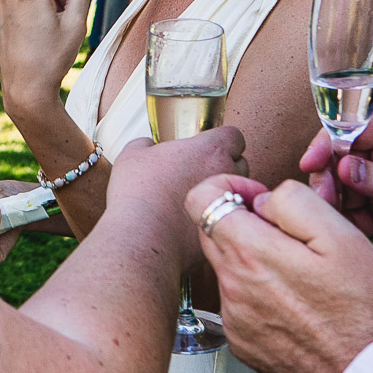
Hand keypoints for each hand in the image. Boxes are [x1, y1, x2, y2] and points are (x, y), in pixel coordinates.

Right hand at [100, 127, 249, 270]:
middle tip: (197, 172)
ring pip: (235, 193)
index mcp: (209, 149)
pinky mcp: (223, 229)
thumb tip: (147, 145)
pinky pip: (225, 220)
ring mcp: (228, 203)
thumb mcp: (132, 156)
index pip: (234, 136)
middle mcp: (226, 173)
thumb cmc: (137, 192)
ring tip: (195, 198)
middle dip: (224, 166)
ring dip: (222, 193)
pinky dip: (213, 218)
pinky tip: (189, 221)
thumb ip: (145, 144)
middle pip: (240, 163)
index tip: (206, 147)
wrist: (142, 236)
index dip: (221, 140)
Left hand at [188, 174, 372, 372]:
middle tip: (291, 236)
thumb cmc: (366, 308)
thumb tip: (262, 199)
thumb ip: (292, 202)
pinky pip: (239, 304)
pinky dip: (261, 296)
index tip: (258, 198)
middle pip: (212, 233)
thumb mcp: (342, 235)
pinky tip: (298, 305)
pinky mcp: (241, 342)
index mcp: (251, 254)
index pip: (199, 199)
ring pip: (228, 270)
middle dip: (245, 223)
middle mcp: (232, 287)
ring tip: (304, 277)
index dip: (228, 188)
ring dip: (256, 262)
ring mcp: (234, 318)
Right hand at [297, 112, 372, 254]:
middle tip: (323, 197)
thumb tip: (345, 168)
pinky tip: (340, 230)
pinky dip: (342, 222)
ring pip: (340, 189)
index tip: (312, 161)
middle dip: (325, 177)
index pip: (353, 130)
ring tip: (329, 215)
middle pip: (339, 160)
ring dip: (329, 201)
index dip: (328, 143)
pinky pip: (352, 216)